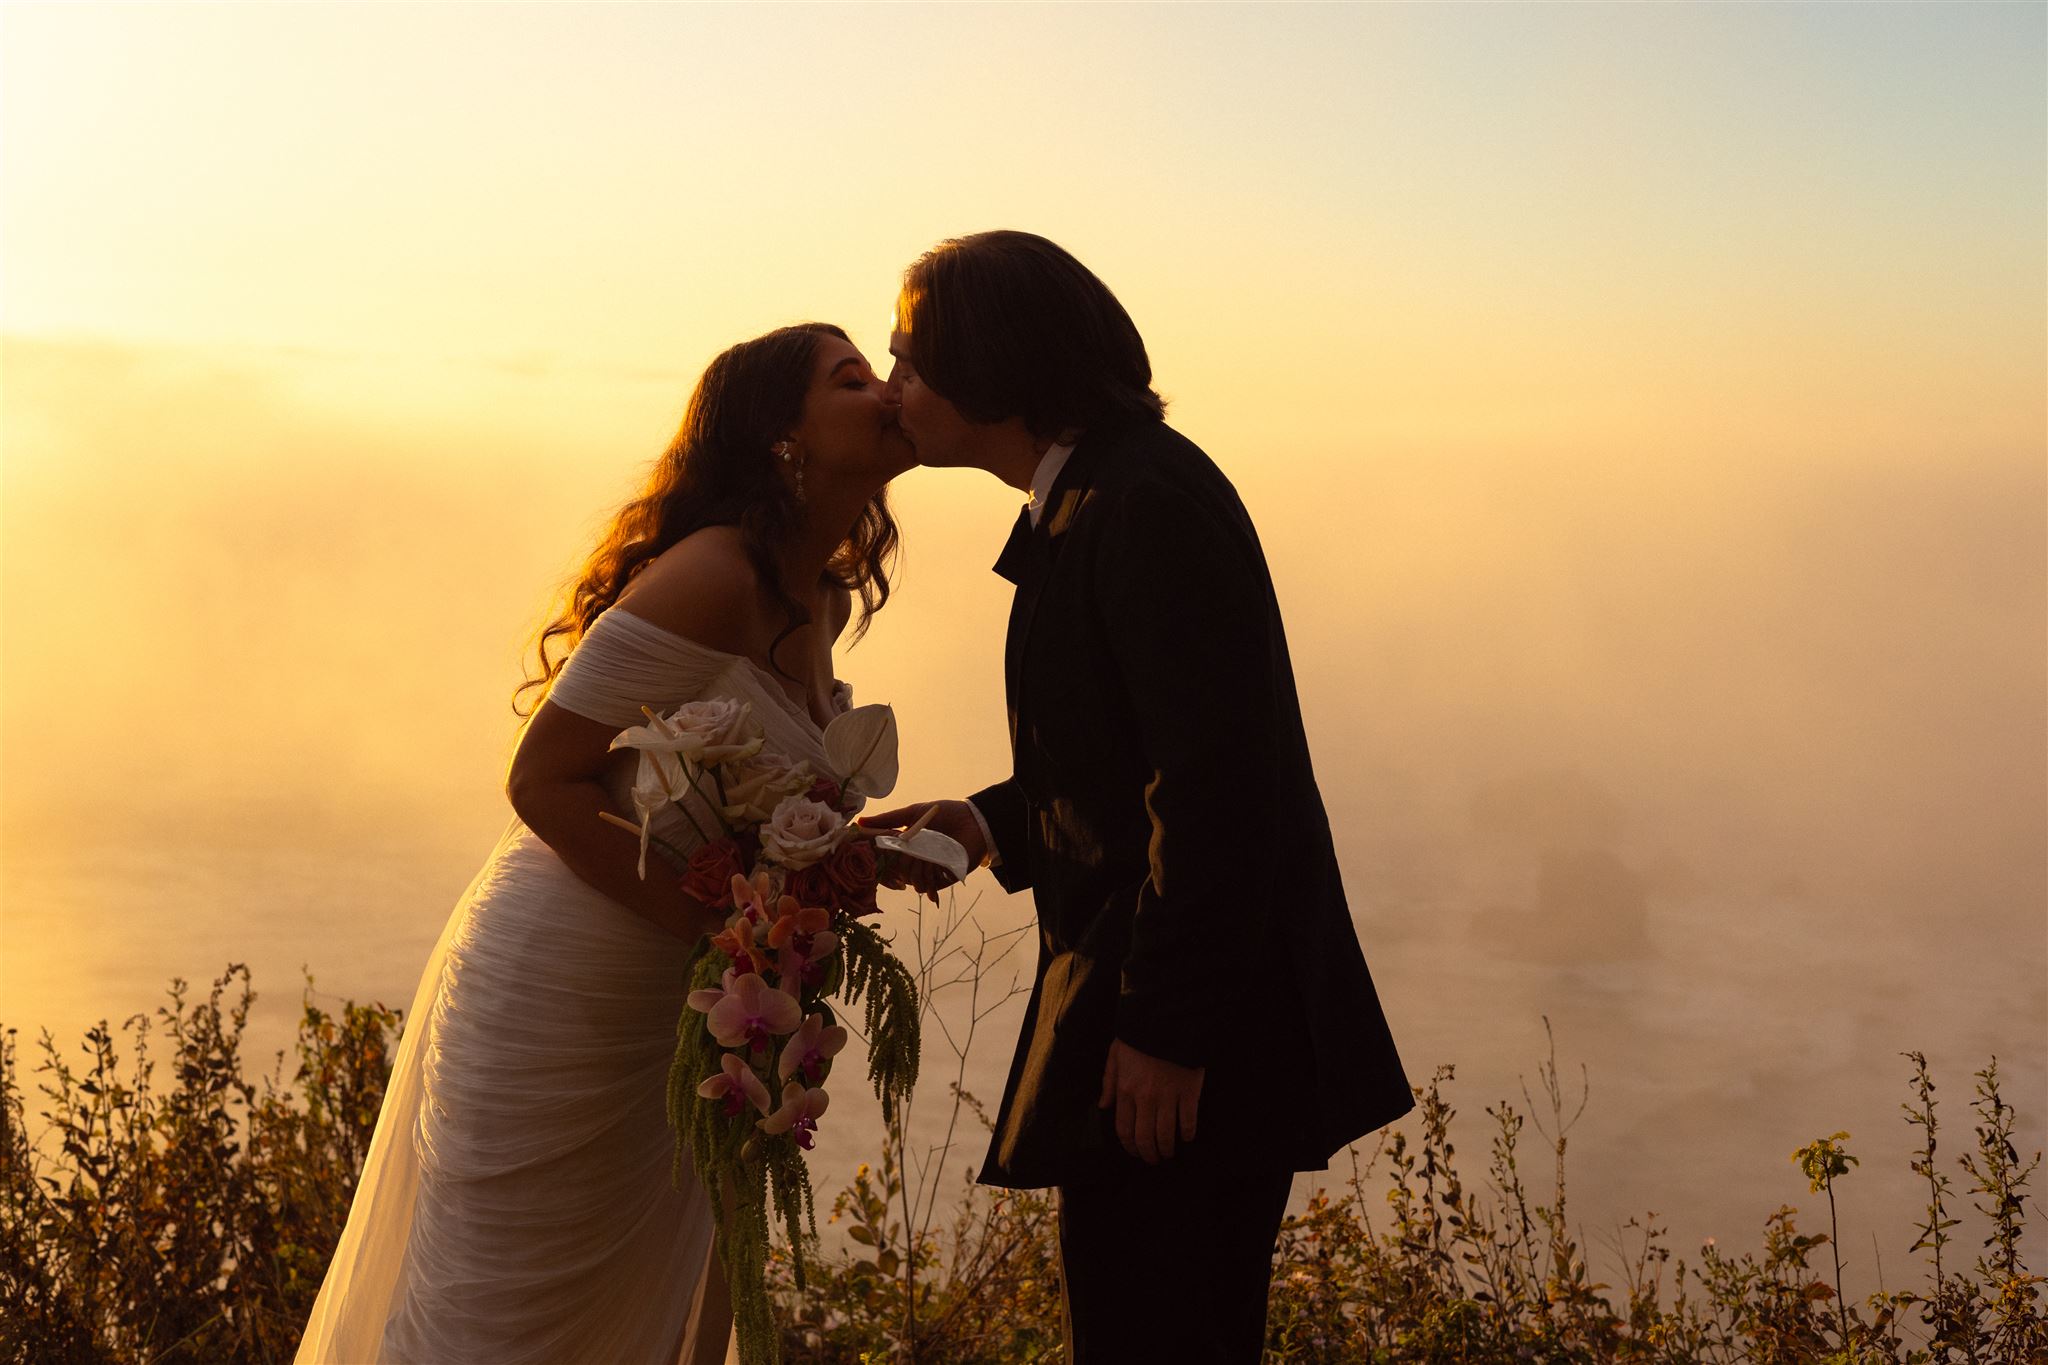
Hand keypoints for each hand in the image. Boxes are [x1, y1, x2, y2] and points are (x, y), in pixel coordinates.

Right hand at [859, 798, 988, 870]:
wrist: (974, 820)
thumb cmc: (945, 814)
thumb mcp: (914, 813)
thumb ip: (888, 819)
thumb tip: (860, 823)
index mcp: (906, 847)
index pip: (883, 861)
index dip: (875, 860)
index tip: (872, 853)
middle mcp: (914, 862)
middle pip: (894, 873)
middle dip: (898, 862)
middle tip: (909, 849)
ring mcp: (928, 872)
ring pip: (909, 881)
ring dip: (914, 868)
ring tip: (927, 853)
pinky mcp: (942, 880)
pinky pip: (925, 887)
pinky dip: (926, 878)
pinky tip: (934, 864)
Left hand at [1098, 1038, 1203, 1163]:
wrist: (1168, 1018)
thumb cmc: (1139, 1036)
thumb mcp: (1116, 1054)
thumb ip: (1108, 1082)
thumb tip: (1104, 1106)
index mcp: (1126, 1089)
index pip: (1125, 1129)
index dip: (1130, 1147)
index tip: (1136, 1152)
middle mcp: (1145, 1097)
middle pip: (1145, 1138)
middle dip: (1149, 1154)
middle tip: (1154, 1159)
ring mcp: (1168, 1096)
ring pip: (1166, 1135)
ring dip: (1167, 1150)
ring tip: (1169, 1153)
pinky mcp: (1189, 1092)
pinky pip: (1188, 1122)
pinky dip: (1188, 1134)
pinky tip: (1187, 1137)